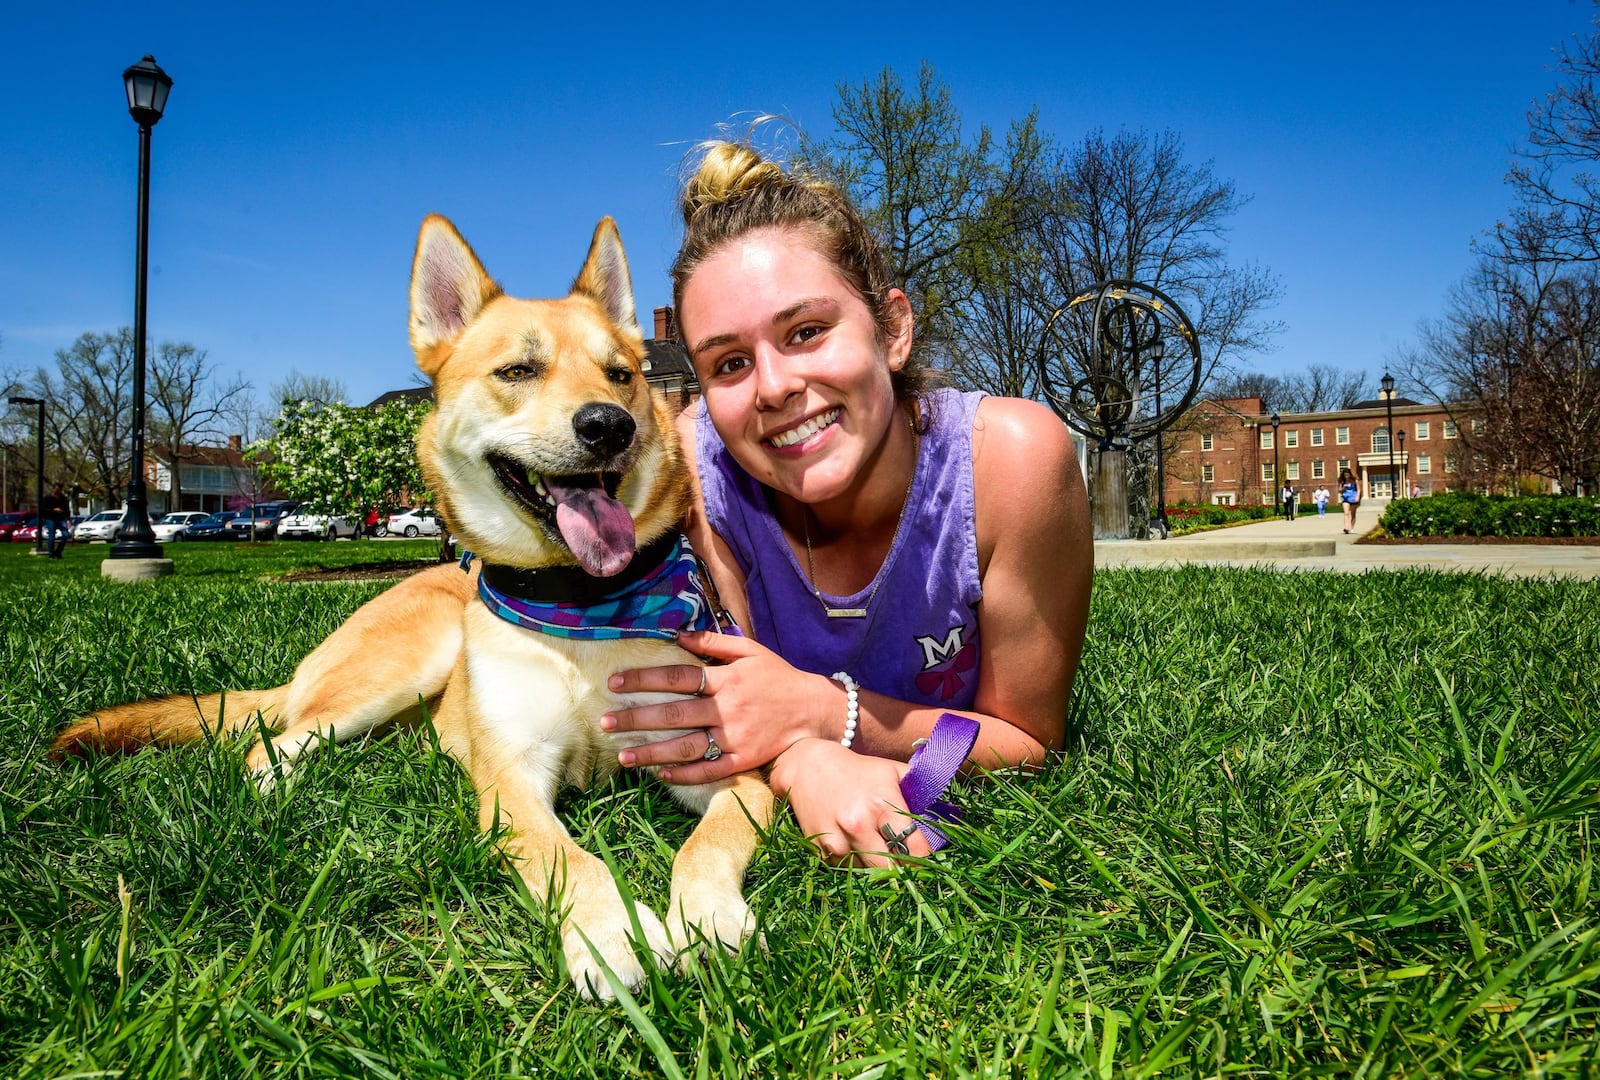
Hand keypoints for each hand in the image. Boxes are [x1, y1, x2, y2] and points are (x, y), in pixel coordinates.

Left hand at [602, 630, 835, 783]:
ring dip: (652, 753)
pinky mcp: (744, 760)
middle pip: (674, 715)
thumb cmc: (779, 677)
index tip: (614, 683)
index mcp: (726, 679)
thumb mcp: (750, 651)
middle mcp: (728, 709)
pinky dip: (684, 774)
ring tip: (623, 756)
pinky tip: (660, 775)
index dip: (643, 678)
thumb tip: (676, 635)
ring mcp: (736, 738)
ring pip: (686, 747)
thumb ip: (714, 642)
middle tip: (606, 722)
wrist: (815, 711)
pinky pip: (710, 771)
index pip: (677, 677)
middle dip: (636, 718)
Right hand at [769, 739, 930, 866]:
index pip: (916, 848)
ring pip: (871, 874)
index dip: (927, 857)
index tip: (930, 858)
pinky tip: (858, 846)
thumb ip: (921, 790)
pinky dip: (858, 865)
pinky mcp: (822, 852)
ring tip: (883, 853)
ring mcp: (838, 841)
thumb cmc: (859, 771)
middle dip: (905, 871)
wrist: (808, 768)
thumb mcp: (892, 771)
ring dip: (880, 869)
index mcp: (881, 804)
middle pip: (894, 871)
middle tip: (911, 865)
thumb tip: (951, 815)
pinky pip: (849, 870)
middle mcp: (859, 825)